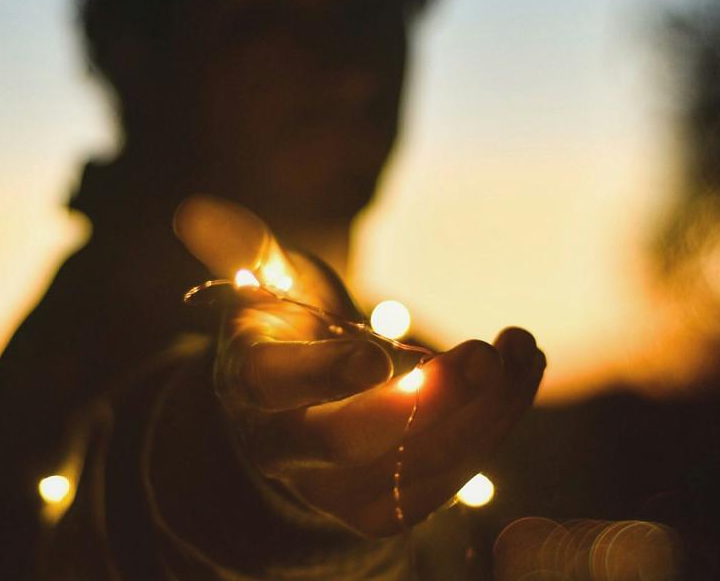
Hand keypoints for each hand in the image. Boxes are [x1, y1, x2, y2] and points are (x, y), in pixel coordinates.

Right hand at [175, 195, 545, 536]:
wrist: (293, 408)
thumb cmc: (284, 326)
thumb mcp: (266, 283)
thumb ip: (246, 250)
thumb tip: (197, 211)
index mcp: (246, 380)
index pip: (273, 384)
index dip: (322, 372)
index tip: (377, 352)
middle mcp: (281, 444)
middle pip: (344, 442)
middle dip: (422, 400)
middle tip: (480, 354)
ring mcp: (331, 487)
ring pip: (410, 469)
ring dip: (481, 411)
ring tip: (521, 348)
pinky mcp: (381, 508)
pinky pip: (445, 484)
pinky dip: (494, 428)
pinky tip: (522, 375)